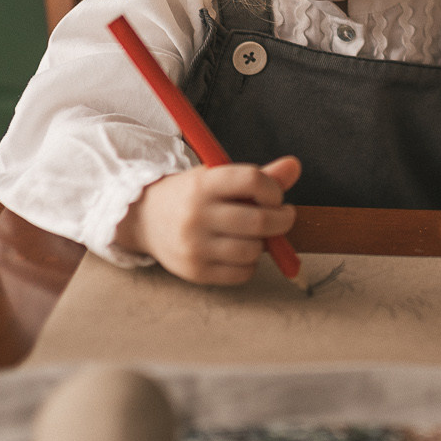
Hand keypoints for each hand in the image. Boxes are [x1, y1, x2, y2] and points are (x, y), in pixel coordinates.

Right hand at [113, 156, 299, 284]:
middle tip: (283, 216)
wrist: (146, 220)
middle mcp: (196, 214)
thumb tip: (295, 166)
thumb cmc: (192, 195)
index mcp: (204, 184)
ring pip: (253, 250)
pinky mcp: (195, 271)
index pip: (252, 180)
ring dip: (263, 243)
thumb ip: (259, 176)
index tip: (275, 196)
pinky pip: (242, 273)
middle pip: (258, 221)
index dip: (274, 189)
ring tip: (255, 235)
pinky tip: (240, 252)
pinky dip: (250, 264)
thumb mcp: (218, 176)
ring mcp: (194, 246)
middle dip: (282, 220)